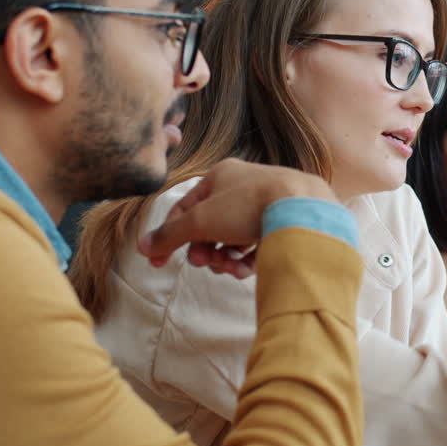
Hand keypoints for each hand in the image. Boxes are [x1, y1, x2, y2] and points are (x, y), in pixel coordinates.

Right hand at [137, 158, 335, 276]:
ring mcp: (267, 206)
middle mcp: (245, 187)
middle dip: (203, 250)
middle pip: (210, 226)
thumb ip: (170, 235)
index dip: (168, 236)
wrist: (303, 212)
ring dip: (225, 258)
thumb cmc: (249, 206)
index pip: (185, 207)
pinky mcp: (285, 225)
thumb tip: (143, 246)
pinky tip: (247, 270)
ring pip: (233, 239)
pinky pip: (257, 246)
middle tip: (204, 263)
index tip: (156, 262)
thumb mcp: (200, 221)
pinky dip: (248, 261)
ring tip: (230, 267)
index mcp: (222, 176)